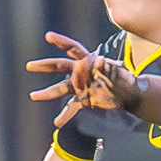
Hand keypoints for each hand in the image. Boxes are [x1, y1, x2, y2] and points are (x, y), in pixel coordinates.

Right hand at [26, 32, 140, 124]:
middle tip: (30, 66)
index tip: (48, 36)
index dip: (61, 42)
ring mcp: (81, 86)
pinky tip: (57, 123)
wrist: (130, 94)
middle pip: (60, 66)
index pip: (73, 49)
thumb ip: (110, 68)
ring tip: (33, 96)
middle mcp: (81, 72)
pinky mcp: (84, 99)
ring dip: (48, 92)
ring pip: (61, 88)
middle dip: (45, 66)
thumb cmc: (127, 79)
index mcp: (89, 61)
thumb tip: (101, 62)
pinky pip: (72, 107)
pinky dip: (65, 115)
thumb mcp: (119, 72)